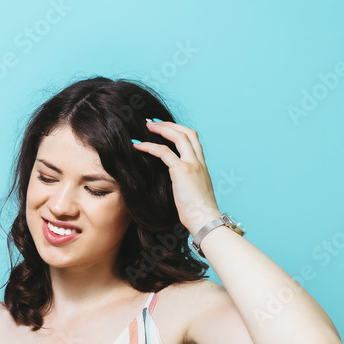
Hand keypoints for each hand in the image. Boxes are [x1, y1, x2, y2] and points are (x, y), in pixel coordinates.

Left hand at [132, 119, 221, 233]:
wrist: (205, 221)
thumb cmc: (198, 214)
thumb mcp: (193, 193)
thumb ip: (186, 184)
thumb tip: (175, 185)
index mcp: (202, 166)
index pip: (193, 140)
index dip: (179, 131)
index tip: (165, 129)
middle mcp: (199, 162)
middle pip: (187, 132)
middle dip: (170, 124)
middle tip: (152, 123)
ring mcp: (192, 165)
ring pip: (178, 136)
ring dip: (161, 128)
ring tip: (146, 126)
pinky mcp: (182, 171)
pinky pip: (164, 152)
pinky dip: (150, 146)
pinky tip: (138, 146)